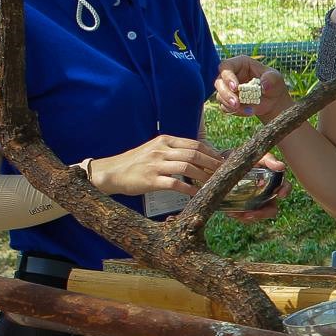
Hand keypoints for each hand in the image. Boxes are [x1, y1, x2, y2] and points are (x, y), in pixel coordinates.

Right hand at [89, 135, 222, 197]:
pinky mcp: (150, 180)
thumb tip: (200, 158)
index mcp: (164, 141)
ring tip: (214, 184)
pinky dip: (190, 189)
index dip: (211, 153)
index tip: (223, 161)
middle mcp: (161, 150)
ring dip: (204, 176)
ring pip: (187, 167)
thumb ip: (174, 151)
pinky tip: (198, 194)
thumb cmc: (136, 163)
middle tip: (224, 173)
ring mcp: (155, 164)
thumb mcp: (155, 150)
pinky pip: (176, 184)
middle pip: (194, 154)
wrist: (111, 172)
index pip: (194, 144)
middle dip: (213, 164)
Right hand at [214, 57, 292, 120]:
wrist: (273, 101)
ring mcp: (227, 89)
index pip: (226, 66)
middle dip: (226, 94)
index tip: (235, 87)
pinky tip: (248, 112)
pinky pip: (225, 107)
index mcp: (240, 64)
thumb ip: (271, 79)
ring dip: (230, 104)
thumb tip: (264, 85)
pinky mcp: (227, 101)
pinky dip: (235, 111)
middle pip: (218, 82)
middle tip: (237, 103)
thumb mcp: (276, 78)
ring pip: (219, 96)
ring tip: (247, 110)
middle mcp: (230, 75)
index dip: (228, 76)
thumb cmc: (273, 84)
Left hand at [223, 154, 289, 223]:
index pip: (284, 187)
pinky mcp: (243, 208)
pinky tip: (232, 212)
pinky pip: (245, 217)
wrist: (217, 165)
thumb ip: (268, 159)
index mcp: (272, 181)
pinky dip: (240, 216)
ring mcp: (255, 202)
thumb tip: (281, 166)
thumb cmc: (240, 159)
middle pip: (272, 208)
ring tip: (241, 214)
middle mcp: (266, 194)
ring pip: (259, 215)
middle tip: (253, 213)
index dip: (285, 190)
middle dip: (264, 213)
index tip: (280, 194)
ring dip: (251, 216)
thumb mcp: (254, 156)